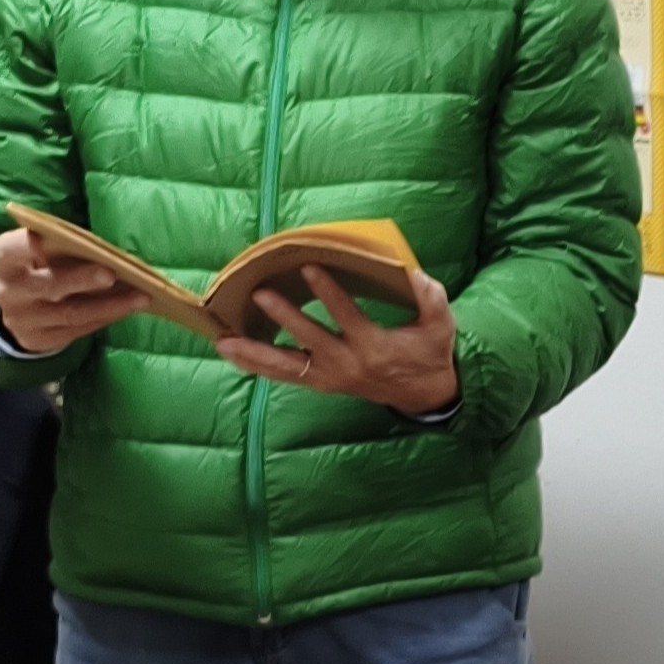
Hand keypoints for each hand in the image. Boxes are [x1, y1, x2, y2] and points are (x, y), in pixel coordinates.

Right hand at [0, 226, 146, 353]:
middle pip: (46, 284)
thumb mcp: (40, 253)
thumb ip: (61, 248)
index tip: (44, 238)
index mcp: (2, 260)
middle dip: (81, 279)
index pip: (9, 250)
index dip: (25, 245)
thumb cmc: (40, 267)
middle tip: (110, 273)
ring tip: (140, 296)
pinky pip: (79, 329)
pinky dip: (108, 316)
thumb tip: (106, 250)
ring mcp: (23, 319)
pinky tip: (130, 308)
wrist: (21, 308)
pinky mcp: (40, 339)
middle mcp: (8, 291)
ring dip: (109, 304)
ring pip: (70, 313)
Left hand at [216, 267, 460, 416]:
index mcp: (375, 348)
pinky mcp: (321, 384)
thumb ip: (431, 298)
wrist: (423, 395)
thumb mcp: (440, 326)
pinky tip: (233, 354)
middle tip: (259, 293)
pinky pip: (284, 376)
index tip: (309, 268)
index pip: (347, 317)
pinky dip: (257, 366)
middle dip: (284, 317)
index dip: (328, 293)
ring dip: (254, 353)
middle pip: (310, 340)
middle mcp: (348, 365)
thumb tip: (413, 273)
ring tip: (223, 342)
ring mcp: (331, 377)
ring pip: (286, 366)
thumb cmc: (429, 354)